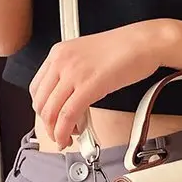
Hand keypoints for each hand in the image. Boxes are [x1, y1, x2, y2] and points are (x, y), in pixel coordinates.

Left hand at [30, 21, 175, 148]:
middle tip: (57, 134)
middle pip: (41, 102)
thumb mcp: (88, 56)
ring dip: (55, 132)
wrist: (145, 41)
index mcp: (59, 53)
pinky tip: (69, 137)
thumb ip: (74, 73)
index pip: (36, 87)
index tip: (50, 119)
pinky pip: (68, 115)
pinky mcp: (88, 85)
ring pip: (51, 112)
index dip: (41, 110)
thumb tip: (70, 97)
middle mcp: (61, 61)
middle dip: (47, 125)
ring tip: (65, 139)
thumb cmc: (126, 47)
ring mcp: (73, 73)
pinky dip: (64, 132)